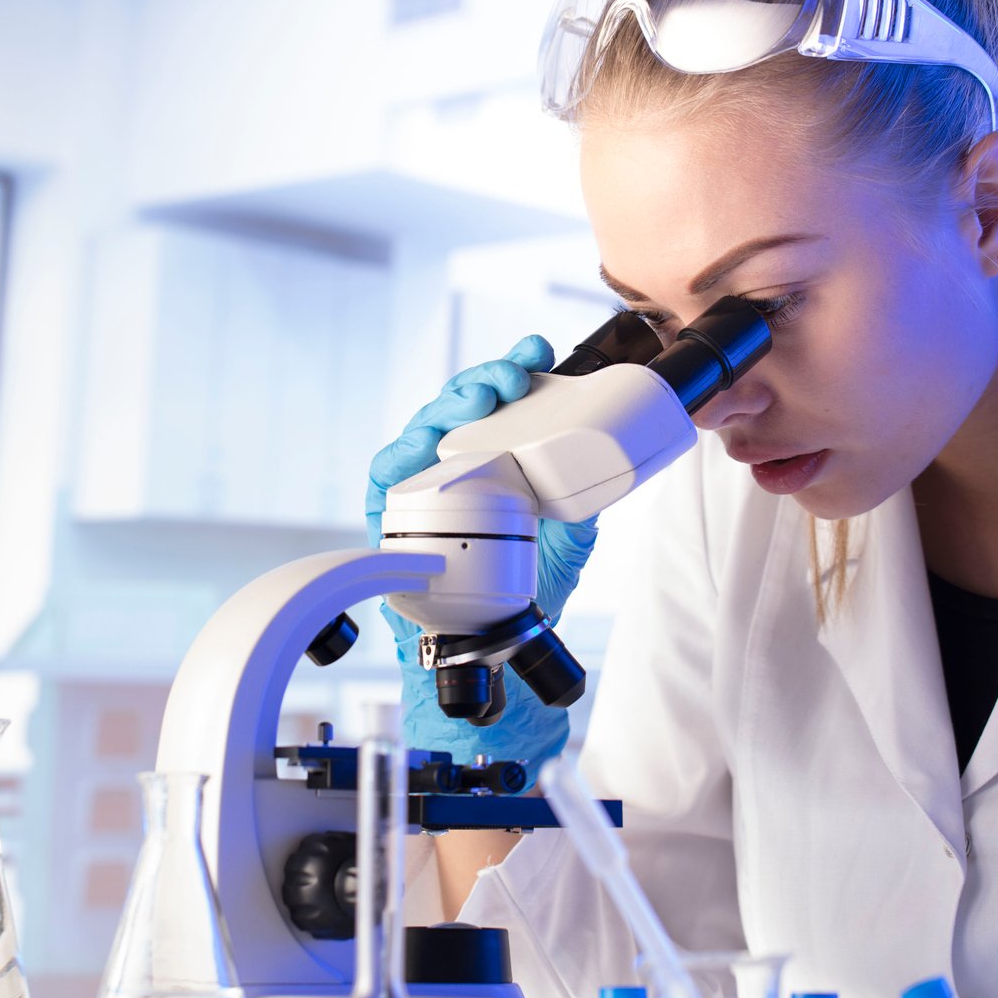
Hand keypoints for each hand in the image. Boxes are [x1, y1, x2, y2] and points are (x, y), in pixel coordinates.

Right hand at [364, 337, 596, 768]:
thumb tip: (611, 467)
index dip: (513, 370)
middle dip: (484, 381)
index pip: (499, 403)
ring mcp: (421, 487)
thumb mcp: (569, 536)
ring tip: (478, 400)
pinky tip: (419, 444)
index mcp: (493, 459)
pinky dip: (399, 456)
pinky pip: (386, 477)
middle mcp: (454, 465)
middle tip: (513, 377)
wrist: (496, 645)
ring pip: (423, 430)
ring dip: (448, 409)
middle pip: (459, 407)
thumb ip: (583, 499)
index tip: (537, 352)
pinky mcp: (391, 516)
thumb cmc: (523, 587)